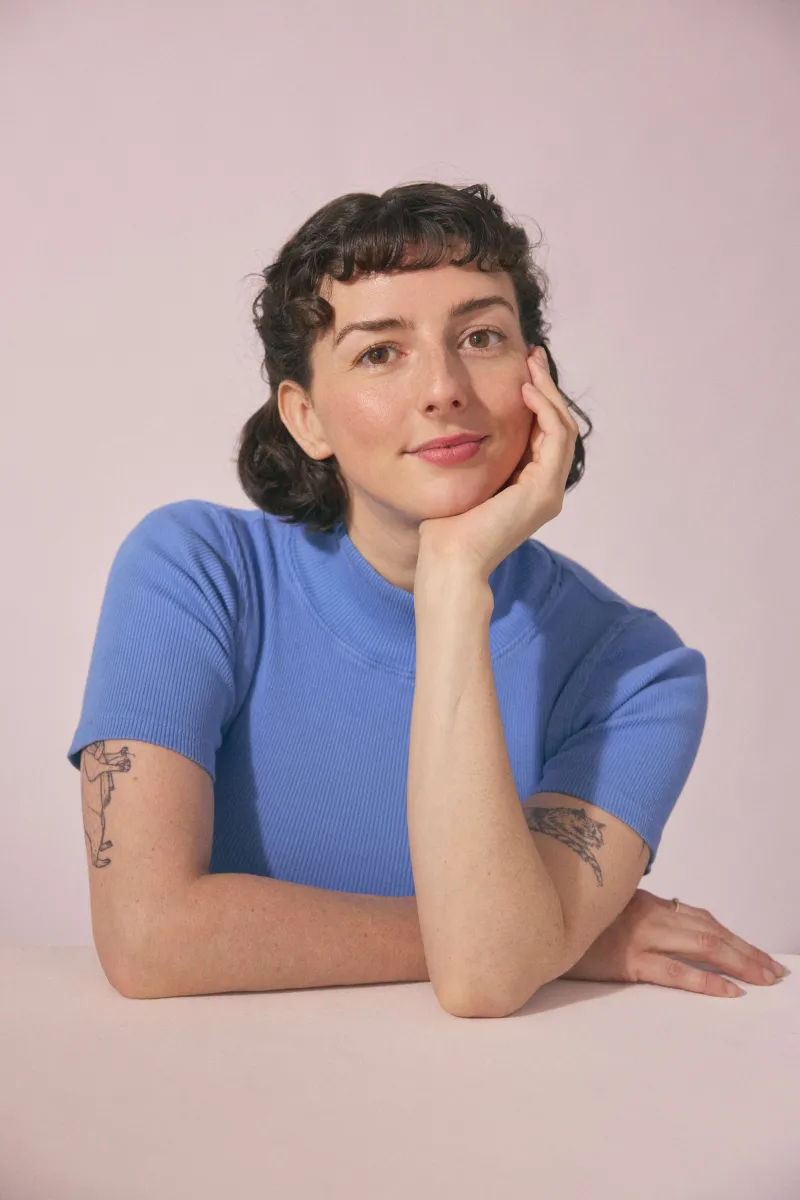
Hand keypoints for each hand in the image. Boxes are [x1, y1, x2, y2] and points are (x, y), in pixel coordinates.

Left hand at [416, 346, 579, 582]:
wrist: (447, 557)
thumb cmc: (444, 524)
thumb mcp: (462, 476)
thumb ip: (472, 453)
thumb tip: (458, 421)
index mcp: (527, 486)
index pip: (542, 432)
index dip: (536, 398)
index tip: (522, 368)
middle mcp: (544, 488)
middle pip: (557, 425)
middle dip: (546, 387)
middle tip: (533, 356)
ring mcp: (548, 491)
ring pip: (562, 427)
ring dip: (548, 392)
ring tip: (531, 365)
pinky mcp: (543, 490)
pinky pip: (555, 438)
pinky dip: (544, 410)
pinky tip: (525, 390)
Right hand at [560, 887, 789, 997]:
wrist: (534, 919)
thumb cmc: (567, 917)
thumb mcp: (603, 909)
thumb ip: (631, 914)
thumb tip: (657, 925)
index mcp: (644, 901)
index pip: (701, 918)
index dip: (733, 935)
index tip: (756, 952)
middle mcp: (648, 913)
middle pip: (711, 931)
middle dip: (748, 952)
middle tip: (774, 972)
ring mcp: (639, 935)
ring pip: (703, 946)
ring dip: (740, 962)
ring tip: (764, 979)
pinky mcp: (627, 959)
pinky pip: (675, 971)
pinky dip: (705, 980)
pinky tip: (728, 991)